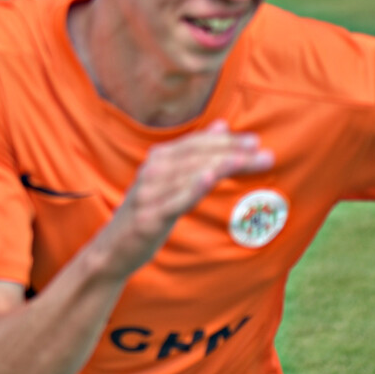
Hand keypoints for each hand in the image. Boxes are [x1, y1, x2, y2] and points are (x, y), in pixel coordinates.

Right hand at [103, 120, 272, 277]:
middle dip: (230, 152)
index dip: (224, 140)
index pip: (194, 144)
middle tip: (262, 151)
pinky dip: (192, 187)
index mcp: (156, 160)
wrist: (112, 249)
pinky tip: (209, 178)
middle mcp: (151, 172)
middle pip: (195, 156)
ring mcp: (148, 194)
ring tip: (246, 161)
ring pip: (188, 175)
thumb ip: (195, 154)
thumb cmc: (147, 212)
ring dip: (220, 166)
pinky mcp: (148, 217)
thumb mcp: (170, 181)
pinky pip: (174, 201)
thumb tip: (222, 125)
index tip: (253, 140)